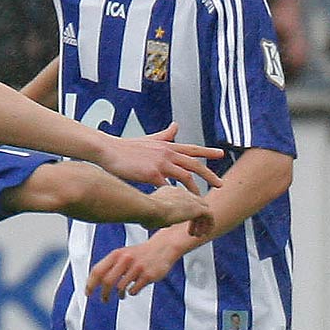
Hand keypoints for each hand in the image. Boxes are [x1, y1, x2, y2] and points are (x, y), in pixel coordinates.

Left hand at [86, 231, 185, 301]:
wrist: (163, 247)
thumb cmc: (139, 254)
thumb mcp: (123, 254)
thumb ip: (110, 265)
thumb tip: (94, 283)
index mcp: (116, 254)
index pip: (98, 270)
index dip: (90, 284)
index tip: (88, 294)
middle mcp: (125, 259)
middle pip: (107, 281)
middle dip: (104, 294)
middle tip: (104, 300)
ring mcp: (137, 268)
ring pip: (121, 288)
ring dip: (120, 295)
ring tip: (121, 295)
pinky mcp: (148, 275)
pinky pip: (134, 290)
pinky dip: (131, 292)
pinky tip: (134, 289)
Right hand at [96, 124, 223, 192]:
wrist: (108, 151)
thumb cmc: (126, 147)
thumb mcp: (149, 139)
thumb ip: (165, 135)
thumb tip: (176, 125)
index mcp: (167, 146)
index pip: (192, 148)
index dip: (207, 151)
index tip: (221, 154)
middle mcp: (166, 153)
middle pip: (194, 163)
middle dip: (209, 174)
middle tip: (221, 183)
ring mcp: (160, 163)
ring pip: (184, 176)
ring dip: (194, 188)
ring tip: (201, 199)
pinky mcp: (151, 174)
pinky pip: (167, 187)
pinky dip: (174, 195)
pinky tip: (179, 204)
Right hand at [143, 185, 208, 228]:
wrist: (148, 209)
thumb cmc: (144, 213)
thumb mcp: (151, 215)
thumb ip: (159, 217)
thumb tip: (166, 224)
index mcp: (170, 191)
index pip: (184, 200)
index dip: (185, 213)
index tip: (182, 223)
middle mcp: (182, 192)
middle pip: (196, 203)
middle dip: (195, 218)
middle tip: (191, 231)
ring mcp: (190, 198)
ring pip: (204, 210)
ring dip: (201, 223)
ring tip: (197, 235)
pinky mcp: (197, 208)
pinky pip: (209, 216)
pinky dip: (207, 225)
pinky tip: (201, 234)